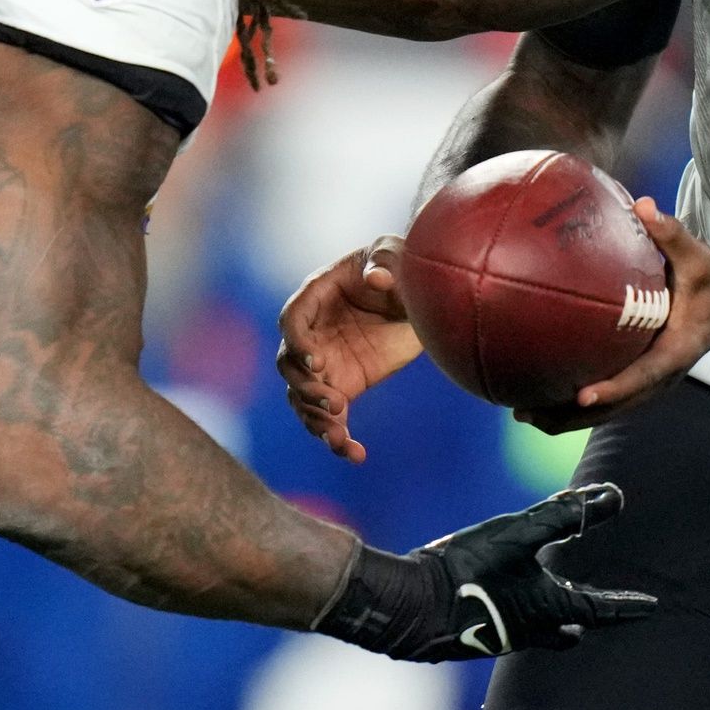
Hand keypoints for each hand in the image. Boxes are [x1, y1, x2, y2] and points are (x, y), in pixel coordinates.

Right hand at [276, 238, 423, 462]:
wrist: (420, 296)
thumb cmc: (401, 265)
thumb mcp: (396, 255)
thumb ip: (386, 262)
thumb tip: (377, 278)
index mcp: (316, 296)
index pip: (291, 322)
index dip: (299, 343)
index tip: (319, 362)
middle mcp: (312, 334)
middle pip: (289, 366)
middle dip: (305, 388)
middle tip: (335, 402)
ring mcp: (324, 363)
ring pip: (302, 398)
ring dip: (314, 420)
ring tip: (338, 438)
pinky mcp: (343, 386)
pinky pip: (331, 418)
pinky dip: (338, 439)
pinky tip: (355, 454)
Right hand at [317, 483, 656, 659]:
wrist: (411, 605)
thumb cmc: (469, 568)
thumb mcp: (520, 533)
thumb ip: (566, 514)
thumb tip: (614, 498)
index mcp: (549, 606)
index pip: (600, 608)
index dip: (627, 605)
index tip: (651, 607)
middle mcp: (530, 628)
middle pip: (568, 628)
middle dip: (583, 619)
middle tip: (592, 614)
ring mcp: (501, 633)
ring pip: (537, 630)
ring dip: (551, 619)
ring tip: (554, 609)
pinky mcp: (475, 630)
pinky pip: (508, 624)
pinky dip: (517, 612)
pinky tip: (501, 597)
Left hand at [516, 198, 709, 433]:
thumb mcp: (698, 256)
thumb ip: (671, 233)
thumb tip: (643, 205)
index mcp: (678, 350)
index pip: (645, 375)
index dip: (615, 388)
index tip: (583, 396)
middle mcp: (662, 375)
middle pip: (616, 406)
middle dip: (573, 416)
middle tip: (528, 412)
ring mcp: (651, 382)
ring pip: (608, 410)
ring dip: (566, 417)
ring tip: (522, 413)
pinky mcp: (641, 377)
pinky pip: (607, 397)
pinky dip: (573, 403)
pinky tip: (539, 392)